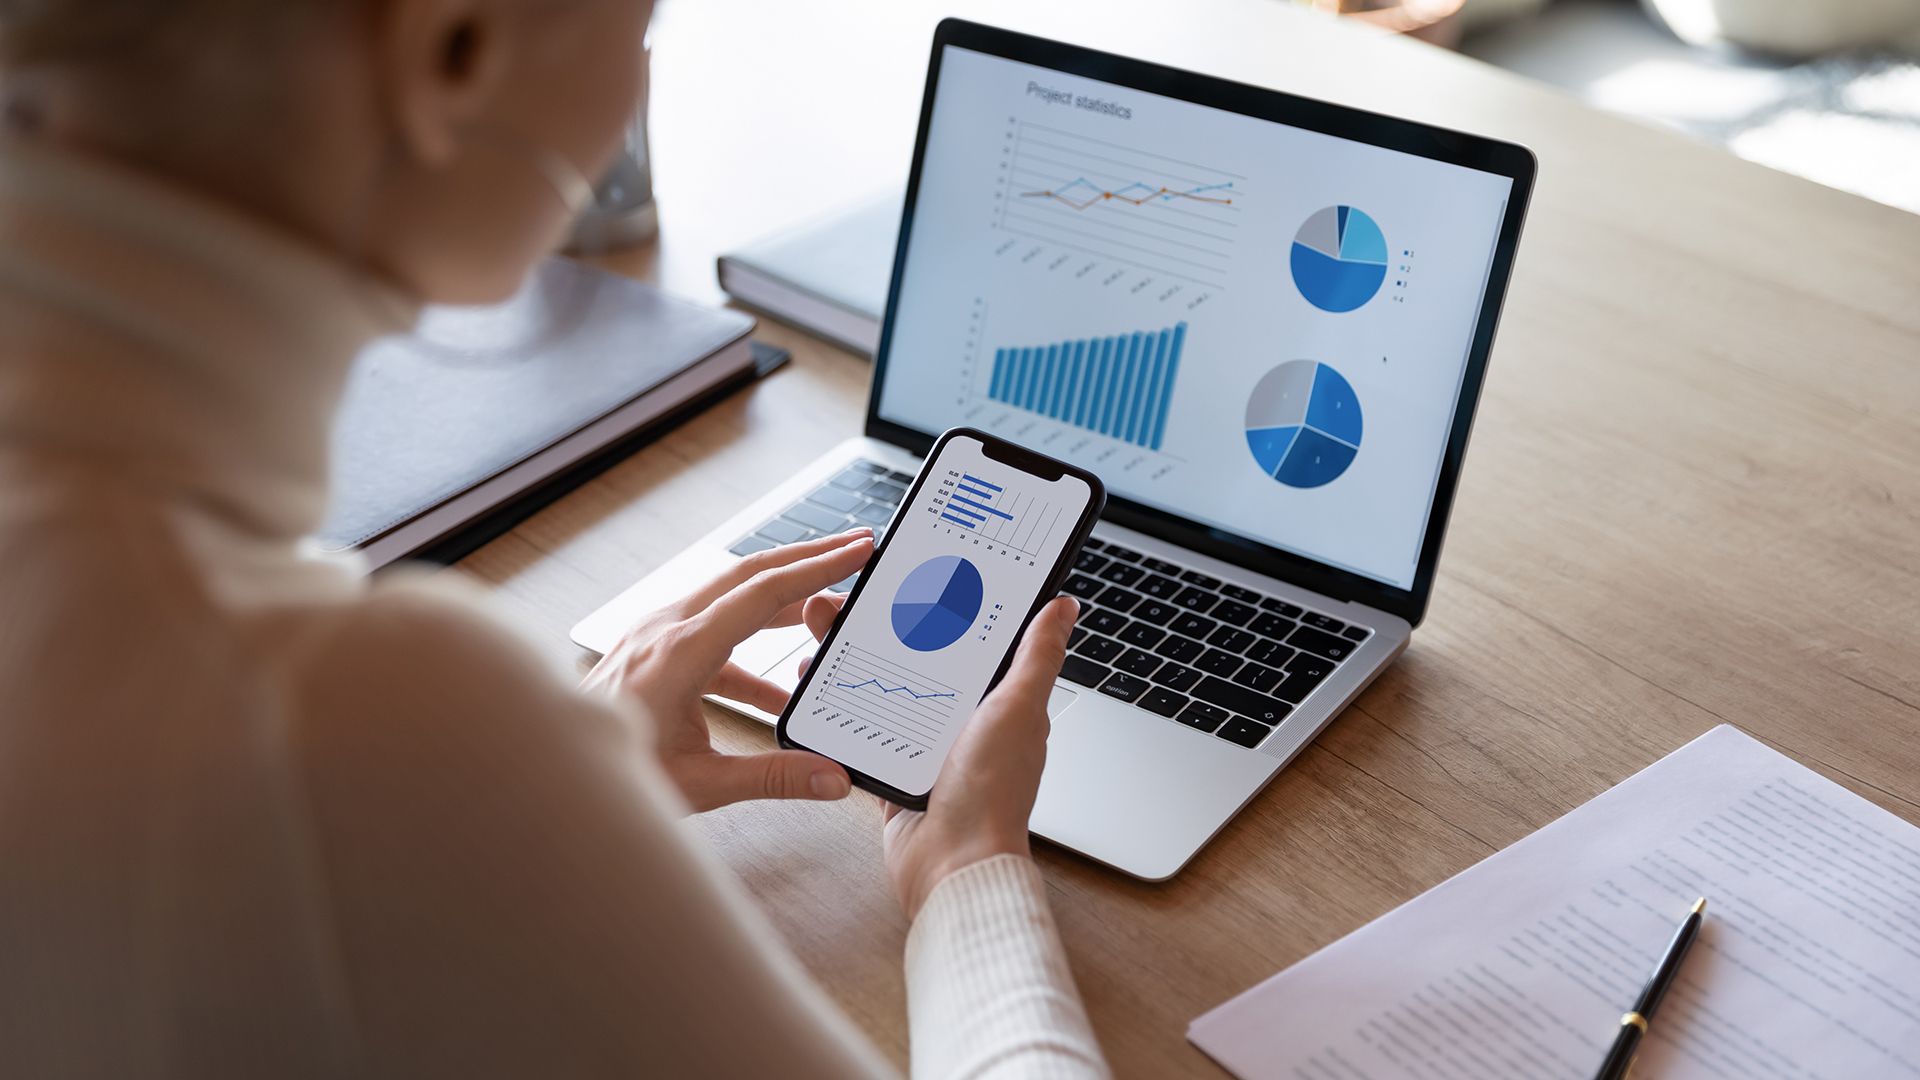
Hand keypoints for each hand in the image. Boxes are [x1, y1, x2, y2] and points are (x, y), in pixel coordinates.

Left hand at [582, 530, 873, 811]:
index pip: (763, 592)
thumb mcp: (701, 782)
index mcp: (680, 651)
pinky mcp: (652, 649)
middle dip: (808, 558)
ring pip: (730, 596)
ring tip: (826, 608)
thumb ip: (773, 777)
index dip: (817, 569)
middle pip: (750, 574)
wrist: (555, 769)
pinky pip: (713, 632)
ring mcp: (656, 634)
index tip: (858, 552)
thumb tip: (832, 778)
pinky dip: (752, 649)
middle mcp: (666, 629)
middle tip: (857, 548)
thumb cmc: (615, 773)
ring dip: (782, 598)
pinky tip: (779, 692)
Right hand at [800, 591, 1078, 918]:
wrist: (951, 865)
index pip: (971, 637)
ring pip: (886, 684)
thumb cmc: (991, 794)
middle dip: (883, 622)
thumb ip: (1036, 656)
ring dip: (853, 653)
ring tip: (823, 625)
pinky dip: (838, 703)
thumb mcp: (1017, 708)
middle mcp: (965, 720)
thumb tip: (1064, 606)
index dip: (943, 603)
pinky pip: (862, 727)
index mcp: (1000, 700)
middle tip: (848, 596)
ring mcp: (928, 744)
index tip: (912, 572)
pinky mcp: (894, 768)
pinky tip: (816, 678)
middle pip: (919, 655)